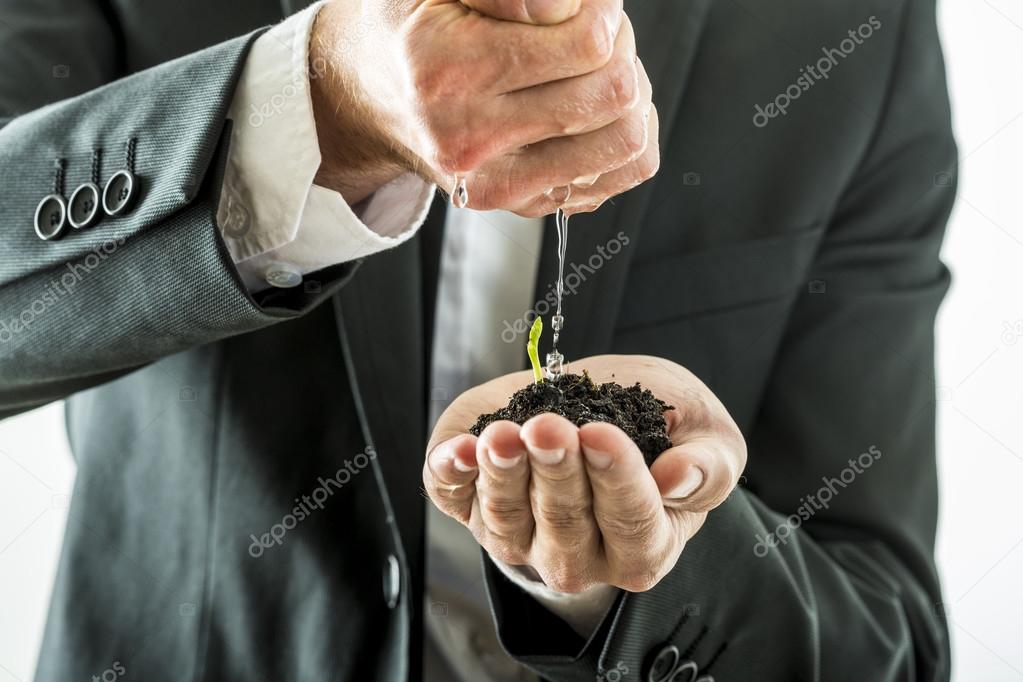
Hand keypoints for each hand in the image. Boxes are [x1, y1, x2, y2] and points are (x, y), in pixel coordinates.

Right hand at [309, 0, 658, 213]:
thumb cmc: (410, 28)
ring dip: (630, 95)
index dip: (604, 10)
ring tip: (595, 72)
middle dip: (619, 48)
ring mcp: (497, 181)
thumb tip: (566, 7)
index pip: (587, 43)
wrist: (368, 99)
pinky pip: (620, 175)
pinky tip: (597, 111)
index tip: (586, 3)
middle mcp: (470, 136)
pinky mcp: (521, 204)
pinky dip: (630, 136)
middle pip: (613, 91)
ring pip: (625, 139)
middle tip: (591, 32)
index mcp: (450, 70)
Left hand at [423, 355, 746, 592]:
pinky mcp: (473, 504)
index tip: (601, 436)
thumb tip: (676, 479)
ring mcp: (520, 536)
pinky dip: (450, 476)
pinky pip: (453, 499)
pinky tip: (458, 451)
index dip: (616, 481)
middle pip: (564, 523)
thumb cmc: (662, 428)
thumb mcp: (709, 435)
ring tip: (503, 435)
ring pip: (507, 517)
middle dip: (555, 471)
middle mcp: (578, 556)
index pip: (632, 524)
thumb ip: (710, 464)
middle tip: (550, 427)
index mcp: (644, 547)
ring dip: (502, 474)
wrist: (601, 405)